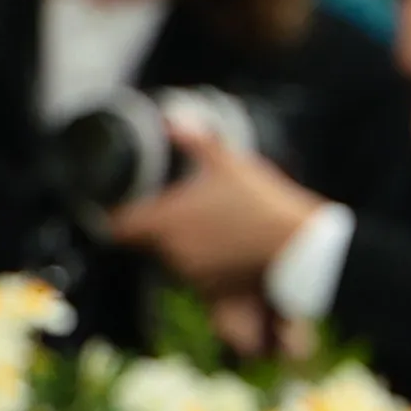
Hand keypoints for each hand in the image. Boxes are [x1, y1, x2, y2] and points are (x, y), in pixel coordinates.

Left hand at [100, 127, 326, 297]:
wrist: (298, 246)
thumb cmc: (262, 203)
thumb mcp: (228, 162)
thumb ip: (193, 139)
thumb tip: (170, 118)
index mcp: (165, 221)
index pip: (116, 226)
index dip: (112, 217)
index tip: (118, 209)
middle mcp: (172, 251)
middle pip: (147, 242)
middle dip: (158, 229)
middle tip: (183, 211)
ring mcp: (193, 274)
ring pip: (173, 260)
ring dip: (182, 247)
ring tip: (210, 229)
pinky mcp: (214, 291)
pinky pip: (196, 279)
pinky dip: (203, 266)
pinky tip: (224, 251)